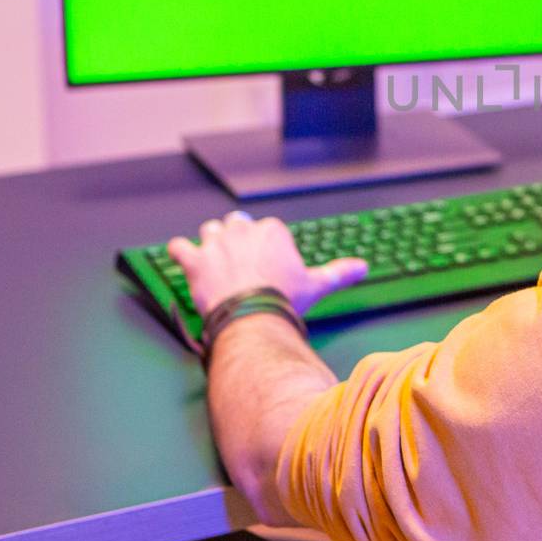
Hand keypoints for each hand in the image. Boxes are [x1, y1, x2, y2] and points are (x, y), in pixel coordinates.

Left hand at [168, 211, 366, 315]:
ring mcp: (215, 243)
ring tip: (215, 261)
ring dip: (210, 243)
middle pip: (236, 224)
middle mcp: (242, 229)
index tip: (267, 264)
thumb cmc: (283, 299)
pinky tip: (184, 259)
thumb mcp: (315, 285)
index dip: (265, 246)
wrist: (252, 315)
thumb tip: (363, 268)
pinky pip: (178, 247)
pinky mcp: (193, 259)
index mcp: (271, 230)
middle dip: (238, 239)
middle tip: (242, 262)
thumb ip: (338, 272)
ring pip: (209, 231)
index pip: (266, 229)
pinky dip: (180, 253)